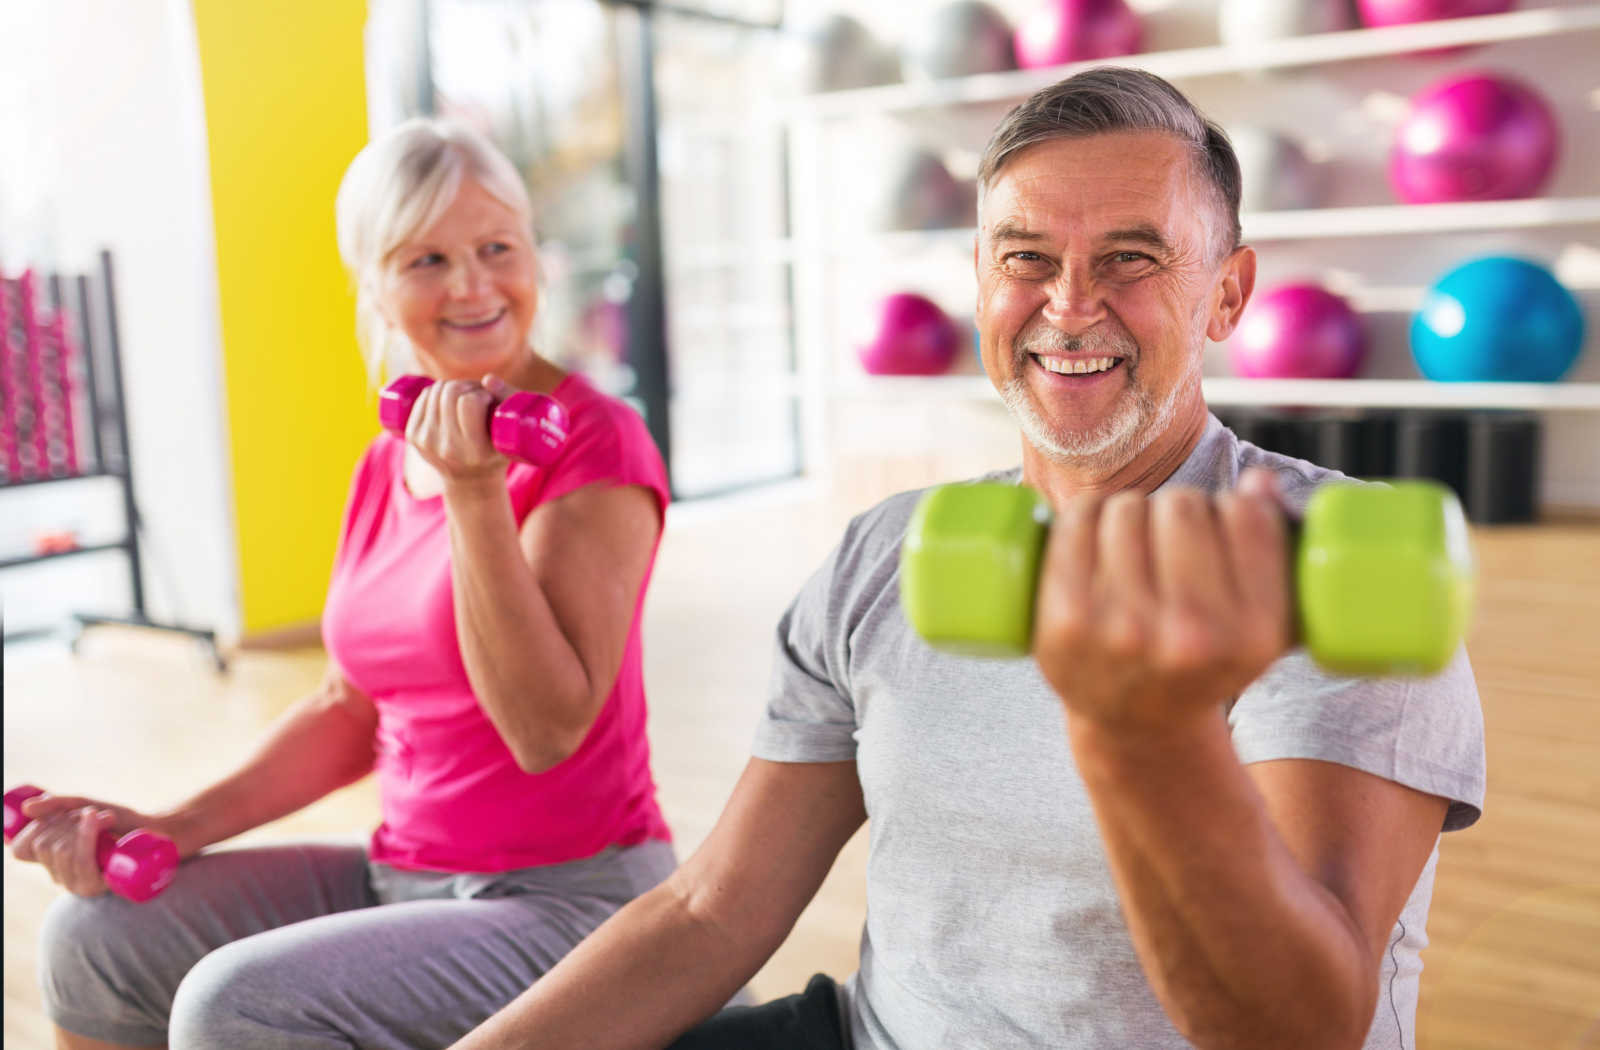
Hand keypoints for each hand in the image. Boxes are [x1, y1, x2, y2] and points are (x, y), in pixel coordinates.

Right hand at [8, 792, 157, 896]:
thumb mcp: (87, 807)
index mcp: (54, 863)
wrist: (161, 830)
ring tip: (107, 819)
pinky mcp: (101, 885)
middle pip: (46, 845)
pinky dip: (90, 832)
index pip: (25, 848)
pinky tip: (105, 820)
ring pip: (62, 849)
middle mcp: (63, 879)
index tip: (67, 813)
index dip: (41, 824)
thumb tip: (27, 808)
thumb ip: (57, 805)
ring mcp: (81, 886)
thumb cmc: (123, 822)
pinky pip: (81, 860)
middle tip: (96, 815)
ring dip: (84, 822)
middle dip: (70, 819)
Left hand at [404, 375, 518, 483]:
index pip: (468, 402)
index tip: (488, 401)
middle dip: (467, 385)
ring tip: (465, 397)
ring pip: (436, 390)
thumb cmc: (497, 453)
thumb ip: (509, 402)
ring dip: (453, 386)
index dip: (481, 394)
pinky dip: (438, 391)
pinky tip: (449, 401)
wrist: (469, 482)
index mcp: (474, 451)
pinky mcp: (413, 436)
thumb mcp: (512, 434)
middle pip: (450, 392)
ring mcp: (426, 442)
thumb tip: (487, 378)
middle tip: (477, 395)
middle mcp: (447, 448)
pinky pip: (424, 396)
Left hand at [1032, 468, 1293, 735]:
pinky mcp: (1066, 619)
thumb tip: (1260, 482)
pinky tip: (1096, 530)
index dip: (1235, 506)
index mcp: (1253, 635)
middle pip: (1184, 507)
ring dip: (1133, 512)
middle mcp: (1190, 637)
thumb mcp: (1260, 625)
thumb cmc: (1204, 657)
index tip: (1224, 526)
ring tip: (1136, 544)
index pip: (1247, 516)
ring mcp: (1123, 630)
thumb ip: (1274, 552)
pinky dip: (1088, 512)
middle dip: (1180, 510)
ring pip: (1129, 507)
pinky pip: (1078, 519)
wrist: (1136, 724)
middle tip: (1172, 539)